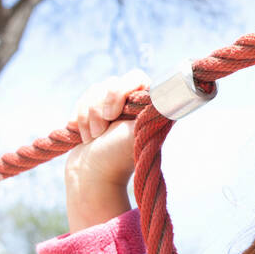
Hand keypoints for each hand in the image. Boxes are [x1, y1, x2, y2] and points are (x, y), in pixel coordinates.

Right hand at [64, 69, 149, 187]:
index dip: (119, 92)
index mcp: (148, 105)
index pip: (135, 77)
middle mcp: (132, 103)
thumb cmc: (117, 157)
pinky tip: (84, 136)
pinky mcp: (94, 113)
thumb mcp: (139, 131)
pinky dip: (78, 120)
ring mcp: (112, 108)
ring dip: (88, 117)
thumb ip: (153, 109)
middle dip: (99, 109)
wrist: (90, 176)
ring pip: (93, 90)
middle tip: (102, 132)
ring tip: (94, 137)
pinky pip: (82, 100)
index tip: (114, 116)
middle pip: (110, 83)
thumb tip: (176, 92)